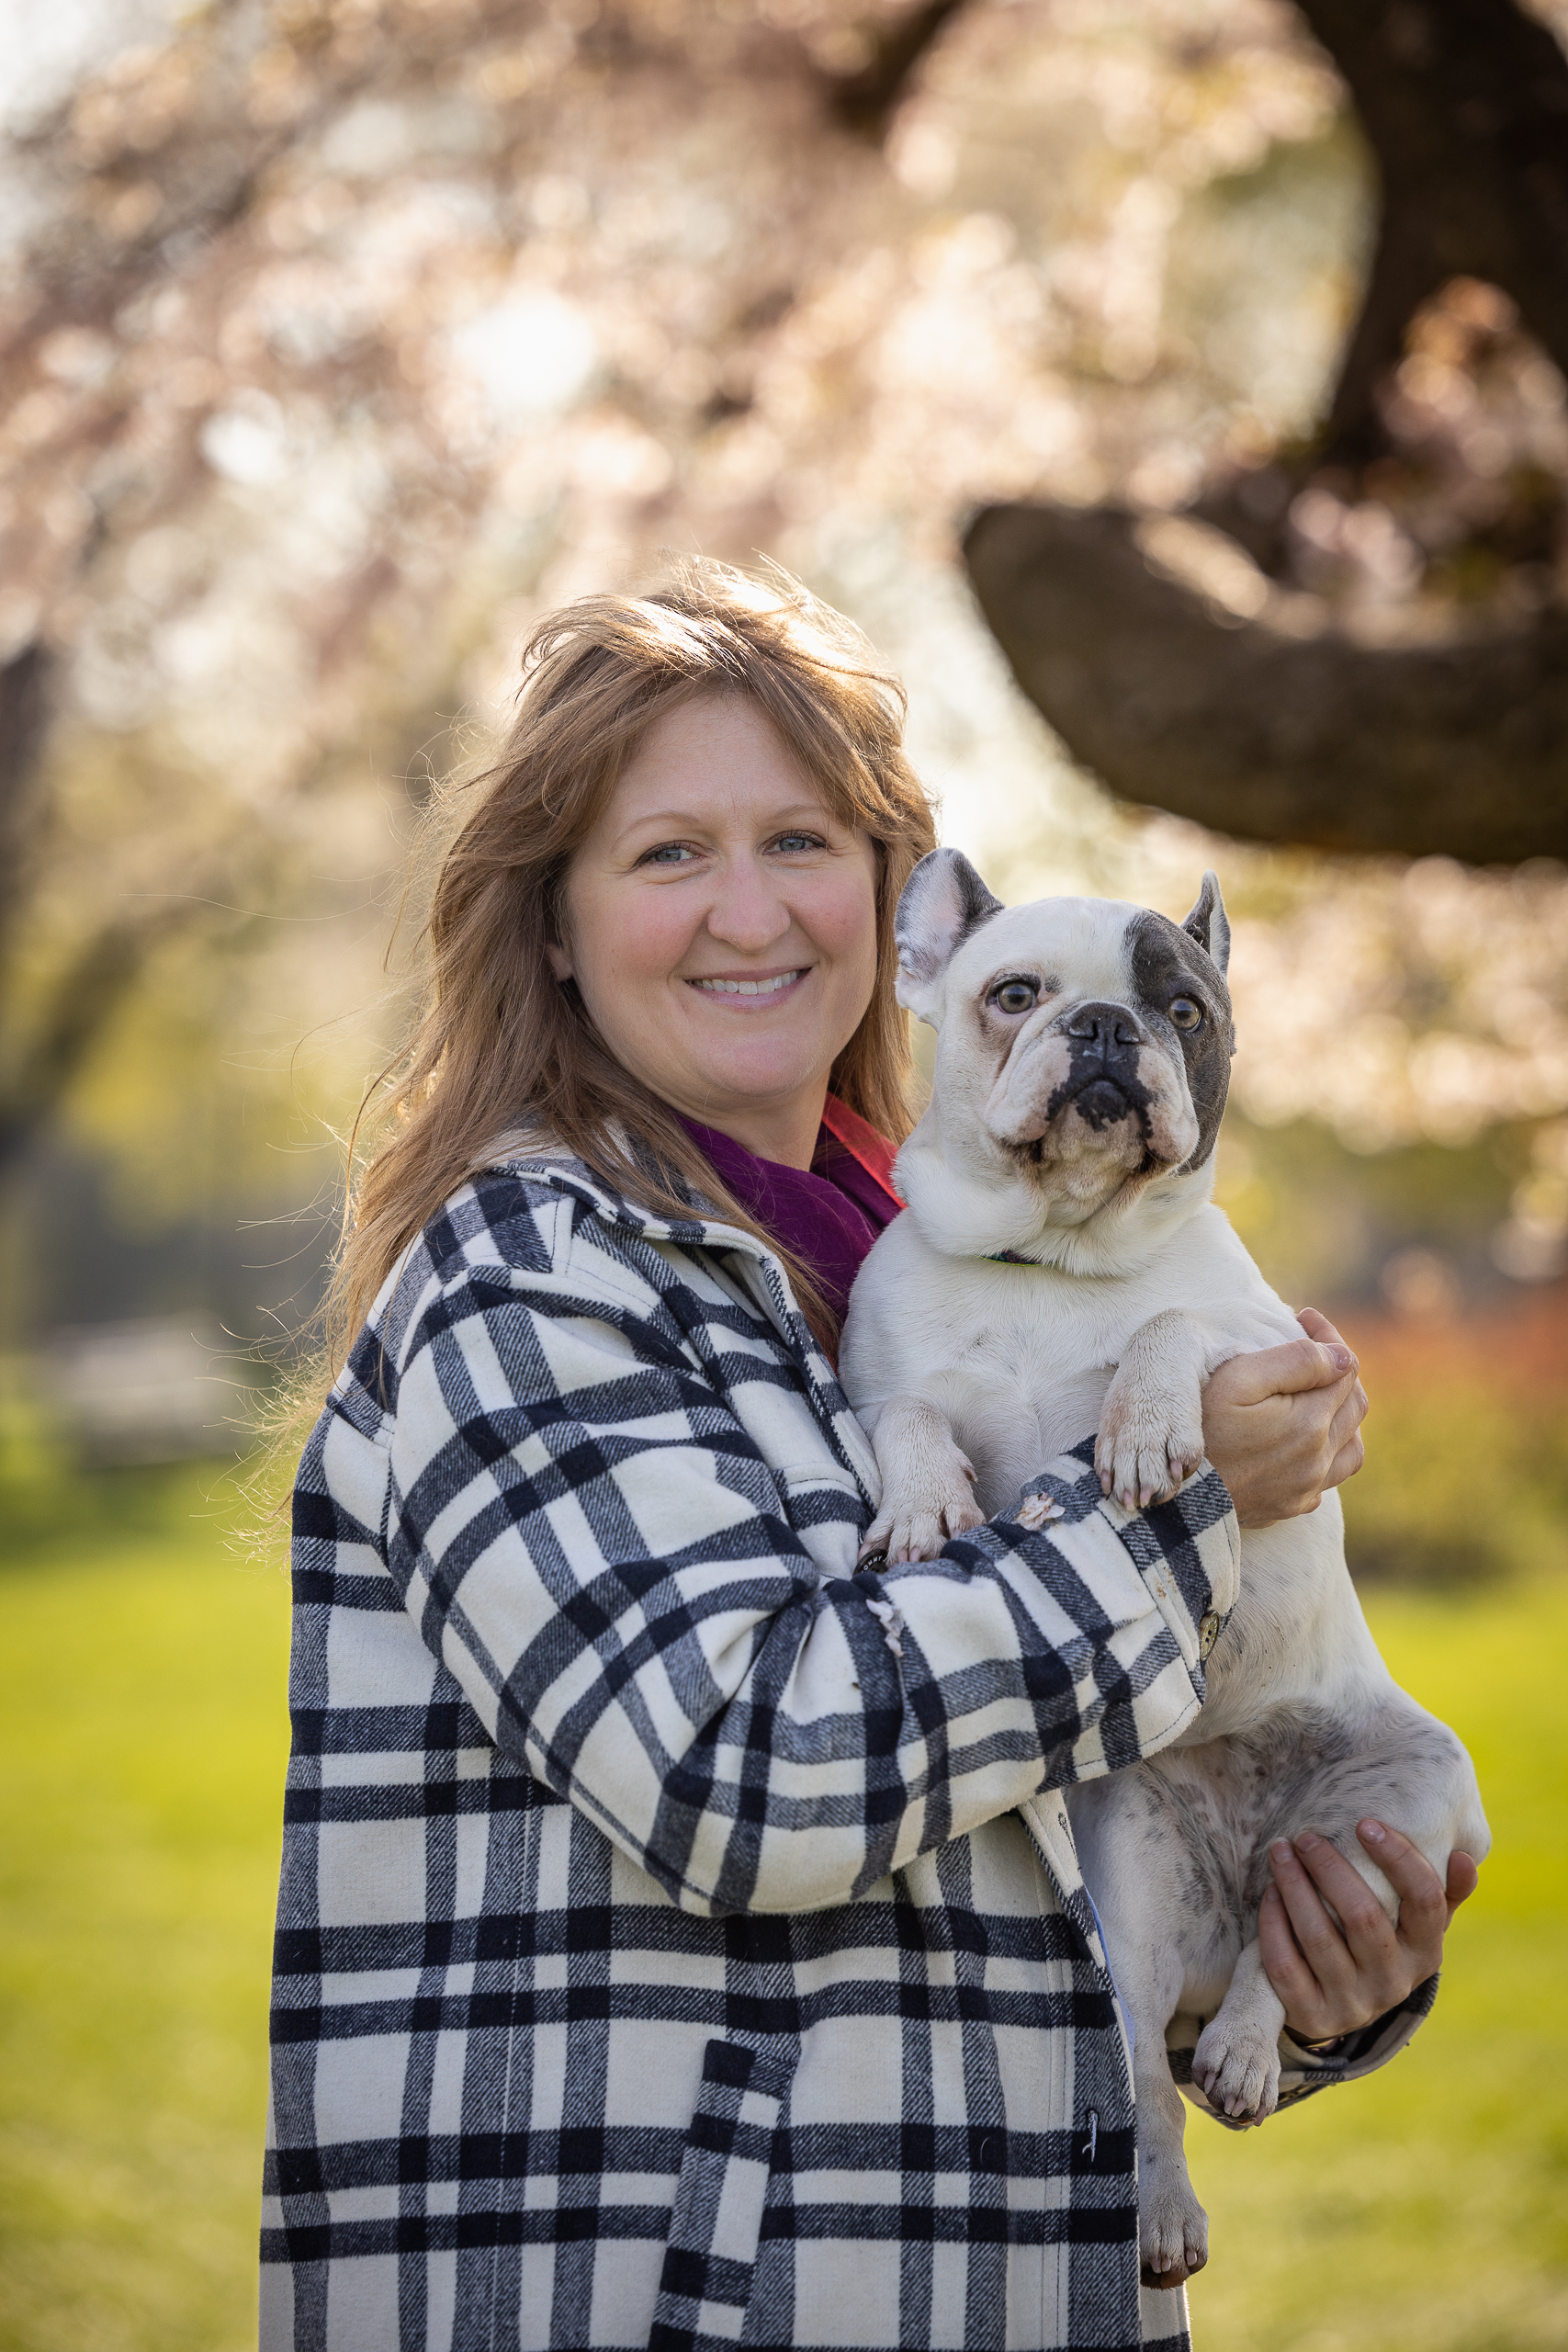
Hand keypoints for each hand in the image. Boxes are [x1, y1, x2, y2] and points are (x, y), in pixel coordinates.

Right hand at [1201, 1308, 1367, 1527]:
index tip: (1303, 1318)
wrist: (1176, 1496)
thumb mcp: (1237, 1380)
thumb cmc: (1199, 1429)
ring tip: (1316, 1396)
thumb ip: (1295, 1361)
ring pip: (1352, 1445)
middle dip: (1338, 1370)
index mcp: (1310, 1422)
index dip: (1329, 1338)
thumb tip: (1341, 1357)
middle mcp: (1319, 1459)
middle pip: (1355, 1404)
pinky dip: (1328, 1452)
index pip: (1346, 1367)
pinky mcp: (1293, 1505)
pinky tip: (1303, 1440)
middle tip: (1309, 1349)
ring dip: (1343, 1415)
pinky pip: (1329, 1476)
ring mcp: (1307, 1487)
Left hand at [1258, 1819, 1480, 2041]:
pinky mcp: (1312, 2016)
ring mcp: (1352, 2004)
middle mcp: (1392, 1983)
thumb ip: (1442, 1892)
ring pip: (1319, 1939)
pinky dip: (1274, 1924)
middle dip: (1330, 1868)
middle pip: (1363, 1917)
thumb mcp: (1416, 1926)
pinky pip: (1285, 1966)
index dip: (1398, 1860)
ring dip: (1295, 1887)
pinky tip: (1270, 1893)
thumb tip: (1463, 1857)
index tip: (1364, 1824)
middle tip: (1305, 1835)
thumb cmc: (1383, 1945)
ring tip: (1280, 1852)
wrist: (1342, 2008)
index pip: (1425, 1903)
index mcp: (1426, 1954)